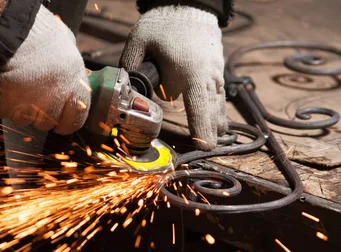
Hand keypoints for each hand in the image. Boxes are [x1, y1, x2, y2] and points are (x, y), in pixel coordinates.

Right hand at [0, 5, 90, 133]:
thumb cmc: (41, 33)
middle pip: (48, 122)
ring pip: (26, 120)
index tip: (60, 123)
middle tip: (32, 103)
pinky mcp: (12, 102)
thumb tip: (71, 70)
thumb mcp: (66, 44)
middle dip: (40, 116)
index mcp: (74, 82)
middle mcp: (57, 96)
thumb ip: (70, 63)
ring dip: (19, 111)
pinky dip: (0, 106)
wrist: (15, 30)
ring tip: (15, 95)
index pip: (77, 117)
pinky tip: (1, 94)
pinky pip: (4, 112)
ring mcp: (34, 102)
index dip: (67, 122)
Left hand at [120, 6, 226, 149]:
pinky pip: (218, 94)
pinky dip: (216, 107)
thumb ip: (130, 66)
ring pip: (217, 103)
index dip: (201, 127)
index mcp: (190, 71)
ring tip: (216, 139)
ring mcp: (215, 72)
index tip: (205, 146)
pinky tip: (217, 122)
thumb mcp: (139, 41)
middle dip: (210, 130)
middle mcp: (208, 75)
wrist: (189, 4)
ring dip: (215, 120)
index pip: (198, 105)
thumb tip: (122, 89)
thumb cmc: (164, 22)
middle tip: (209, 149)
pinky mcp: (216, 69)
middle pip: (211, 110)